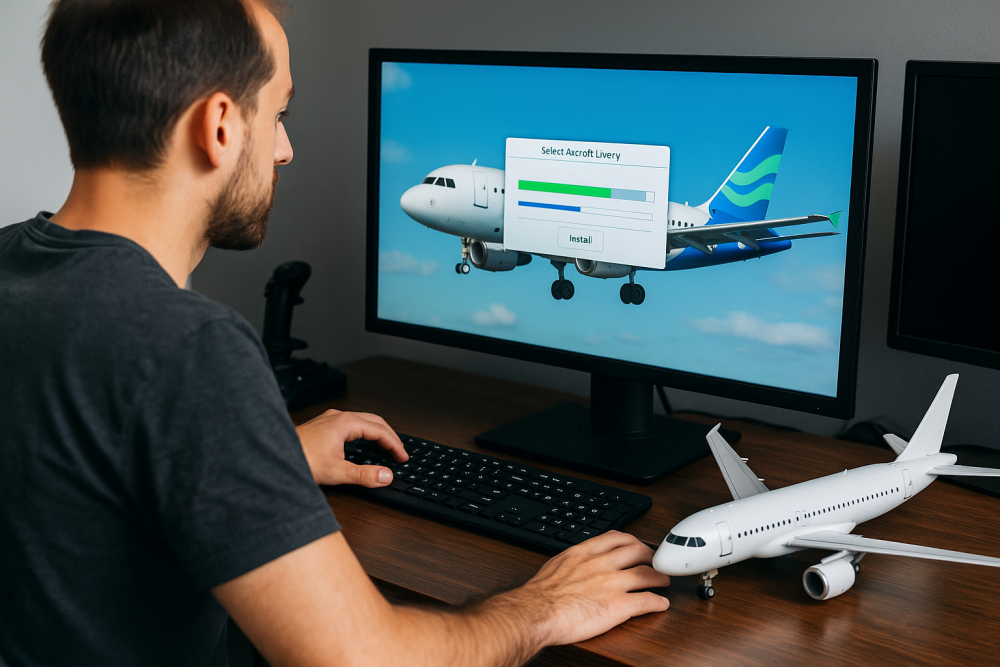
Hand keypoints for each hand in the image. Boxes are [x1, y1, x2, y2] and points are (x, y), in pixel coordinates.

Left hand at [296, 409, 407, 486]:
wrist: (272, 458)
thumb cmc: (299, 461)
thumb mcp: (337, 472)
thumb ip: (365, 475)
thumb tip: (386, 476)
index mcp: (345, 422)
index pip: (380, 430)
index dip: (395, 444)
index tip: (403, 456)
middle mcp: (338, 416)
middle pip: (374, 421)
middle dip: (389, 436)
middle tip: (399, 451)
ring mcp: (329, 418)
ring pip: (362, 421)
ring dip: (376, 433)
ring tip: (385, 446)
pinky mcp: (322, 425)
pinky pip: (351, 424)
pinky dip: (364, 433)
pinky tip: (362, 443)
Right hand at [510, 531, 669, 646]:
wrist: (536, 613)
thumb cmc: (540, 595)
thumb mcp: (555, 566)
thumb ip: (570, 563)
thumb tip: (572, 565)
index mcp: (584, 554)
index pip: (615, 538)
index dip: (631, 540)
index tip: (635, 543)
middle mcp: (600, 565)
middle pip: (636, 551)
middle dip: (650, 555)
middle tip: (654, 560)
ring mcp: (611, 584)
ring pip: (646, 574)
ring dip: (659, 576)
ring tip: (664, 579)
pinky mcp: (617, 606)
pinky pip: (646, 601)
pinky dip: (658, 602)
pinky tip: (661, 604)